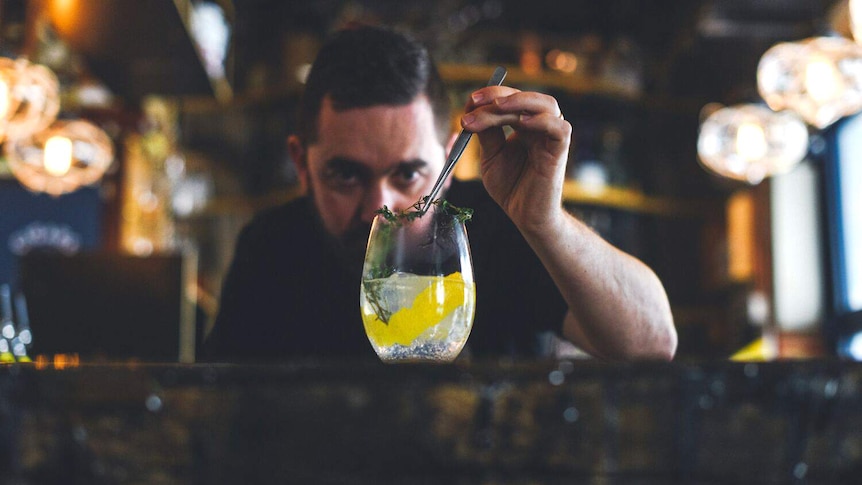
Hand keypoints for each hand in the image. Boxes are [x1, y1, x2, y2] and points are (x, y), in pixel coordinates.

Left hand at [461, 86, 571, 232]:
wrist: (524, 216)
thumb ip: (486, 133)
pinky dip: (543, 121)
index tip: (469, 102)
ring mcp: (551, 137)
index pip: (510, 99)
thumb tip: (472, 109)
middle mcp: (540, 127)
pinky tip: (523, 123)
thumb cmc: (510, 187)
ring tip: (496, 107)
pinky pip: (559, 128)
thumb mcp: (491, 156)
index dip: (490, 95)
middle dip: (498, 95)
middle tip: (475, 103)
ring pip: (546, 104)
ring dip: (520, 101)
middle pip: (526, 97)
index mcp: (524, 125)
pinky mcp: (560, 151)